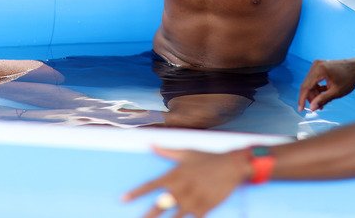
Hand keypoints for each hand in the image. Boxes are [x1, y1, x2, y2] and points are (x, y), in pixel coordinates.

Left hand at [124, 146, 249, 217]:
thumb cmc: (208, 158)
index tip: (123, 200)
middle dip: (147, 217)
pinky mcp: (203, 209)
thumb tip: (150, 144)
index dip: (135, 193)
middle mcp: (180, 189)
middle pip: (158, 207)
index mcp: (174, 175)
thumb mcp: (186, 152)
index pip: (150, 185)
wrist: (231, 166)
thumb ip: (167, 152)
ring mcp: (192, 201)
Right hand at [297, 58, 354, 111]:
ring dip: (315, 94)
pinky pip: (314, 80)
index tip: (300, 109)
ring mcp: (318, 65)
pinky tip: (324, 95)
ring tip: (322, 103)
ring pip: (310, 83)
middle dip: (311, 98)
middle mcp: (316, 65)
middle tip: (318, 108)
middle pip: (307, 85)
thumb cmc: (350, 78)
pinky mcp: (320, 66)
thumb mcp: (336, 92)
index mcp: (320, 70)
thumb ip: (322, 99)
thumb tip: (311, 108)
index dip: (302, 99)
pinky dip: (318, 88)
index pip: (306, 87)